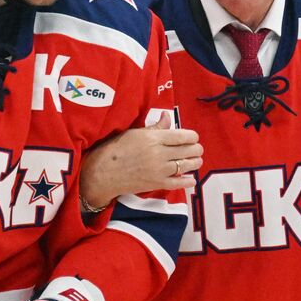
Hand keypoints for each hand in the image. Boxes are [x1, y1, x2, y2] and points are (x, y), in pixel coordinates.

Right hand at [78, 112, 201, 211]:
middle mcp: (158, 154)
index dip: (192, 137)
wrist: (102, 174)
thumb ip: (154, 127)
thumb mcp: (134, 133)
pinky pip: (177, 183)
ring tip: (197, 161)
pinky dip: (187, 181)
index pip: (180, 136)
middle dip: (195, 149)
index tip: (194, 137)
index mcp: (153, 138)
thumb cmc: (115, 149)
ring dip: (194, 163)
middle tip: (198, 149)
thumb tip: (167, 116)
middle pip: (186, 151)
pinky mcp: (156, 184)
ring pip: (184, 166)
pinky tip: (192, 179)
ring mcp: (159, 170)